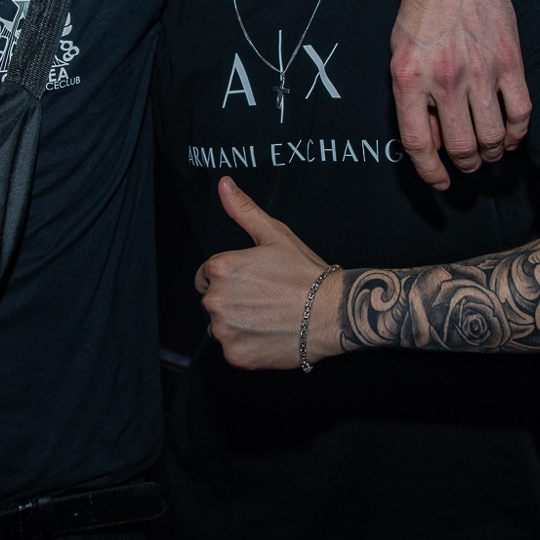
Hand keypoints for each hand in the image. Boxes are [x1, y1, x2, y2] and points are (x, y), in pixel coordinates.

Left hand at [195, 177, 341, 369]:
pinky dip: (249, 345)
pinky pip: (234, 350)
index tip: (253, 282)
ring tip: (269, 317)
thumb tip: (224, 184)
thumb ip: (244, 210)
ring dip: (239, 324)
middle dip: (233, 301)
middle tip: (265, 299)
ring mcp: (225, 331)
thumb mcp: (275, 235)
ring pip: (222, 327)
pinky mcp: (236, 355)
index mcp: (220, 269)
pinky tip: (270, 334)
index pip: (206, 276)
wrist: (333, 311)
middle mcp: (215, 300)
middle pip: (213, 302)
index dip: (229, 278)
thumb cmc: (305, 272)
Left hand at [391, 0, 531, 189]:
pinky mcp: (510, 61)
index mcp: (410, 78)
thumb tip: (431, 139)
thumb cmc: (421, 12)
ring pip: (492, 136)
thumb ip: (412, 97)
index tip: (440, 182)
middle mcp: (446, 79)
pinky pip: (520, 112)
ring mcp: (481, 71)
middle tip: (467, 165)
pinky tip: (512, 137)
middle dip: (465, 165)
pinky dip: (518, 134)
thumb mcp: (400, 55)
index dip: (430, 171)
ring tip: (489, 152)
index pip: (419, 143)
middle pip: (460, 146)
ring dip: (492, 153)